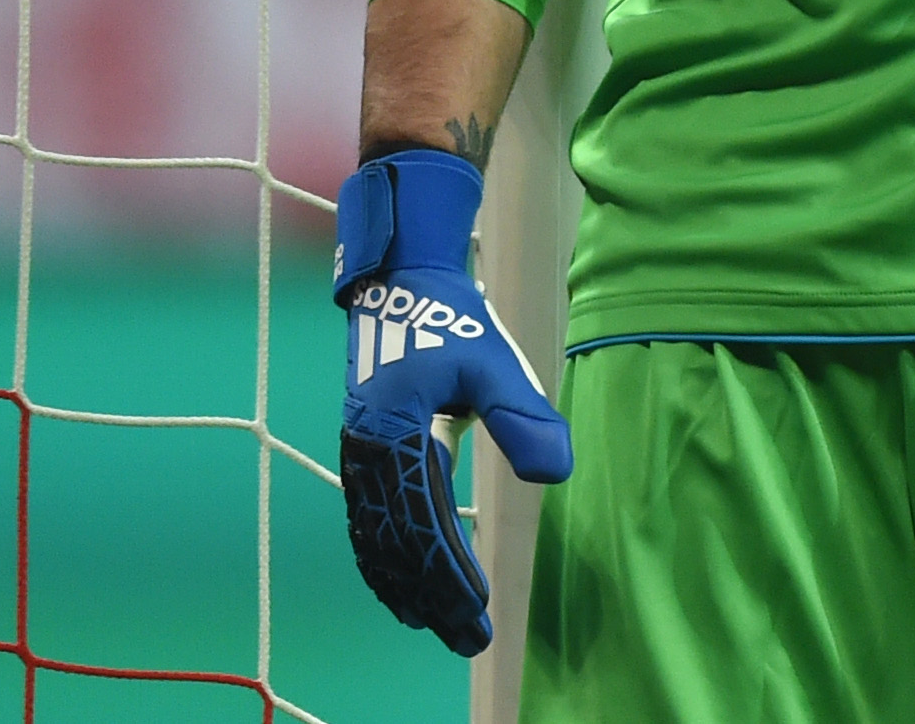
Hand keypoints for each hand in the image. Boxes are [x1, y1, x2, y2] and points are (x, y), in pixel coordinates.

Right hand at [332, 147, 572, 657]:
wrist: (401, 278)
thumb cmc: (452, 317)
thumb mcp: (495, 361)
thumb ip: (524, 417)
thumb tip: (557, 473)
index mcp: (395, 431)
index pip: (424, 522)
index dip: (450, 572)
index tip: (478, 610)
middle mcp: (367, 449)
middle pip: (396, 541)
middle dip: (431, 594)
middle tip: (467, 638)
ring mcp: (358, 450)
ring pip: (375, 535)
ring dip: (403, 583)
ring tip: (431, 624)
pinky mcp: (360, 449)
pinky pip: (365, 518)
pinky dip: (380, 557)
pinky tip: (398, 583)